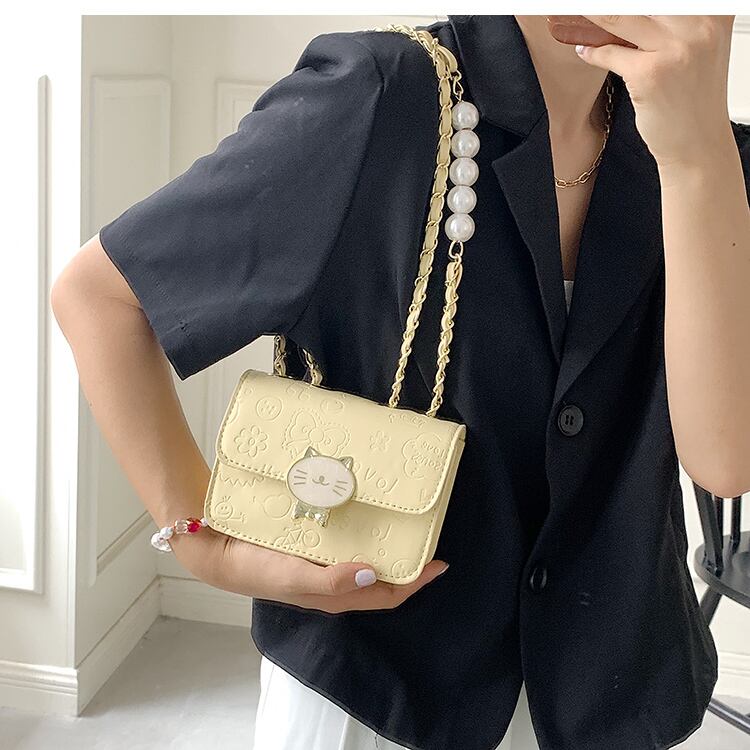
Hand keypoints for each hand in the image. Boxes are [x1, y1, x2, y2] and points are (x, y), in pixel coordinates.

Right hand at [170, 524, 448, 613]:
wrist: (220, 551)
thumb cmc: (259, 568)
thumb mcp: (296, 579)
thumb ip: (333, 580)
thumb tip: (373, 573)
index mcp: (337, 595)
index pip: (386, 593)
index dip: (415, 581)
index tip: (440, 561)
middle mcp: (336, 579)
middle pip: (381, 575)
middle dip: (406, 560)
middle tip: (425, 533)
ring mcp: (325, 561)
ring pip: (366, 555)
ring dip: (387, 543)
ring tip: (404, 519)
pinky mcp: (312, 543)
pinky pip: (346, 538)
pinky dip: (362, 528)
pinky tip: (366, 507)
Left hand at [574, 16, 735, 168]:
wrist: (697, 143)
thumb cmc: (692, 99)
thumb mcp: (692, 49)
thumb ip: (669, 25)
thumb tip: (620, 13)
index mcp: (714, 14)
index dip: (634, 1)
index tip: (611, 5)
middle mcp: (700, 25)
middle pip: (639, 3)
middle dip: (607, 8)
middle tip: (582, 8)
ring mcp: (676, 49)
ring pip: (619, 17)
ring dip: (592, 16)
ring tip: (575, 14)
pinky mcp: (650, 74)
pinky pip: (610, 53)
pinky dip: (594, 53)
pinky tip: (585, 52)